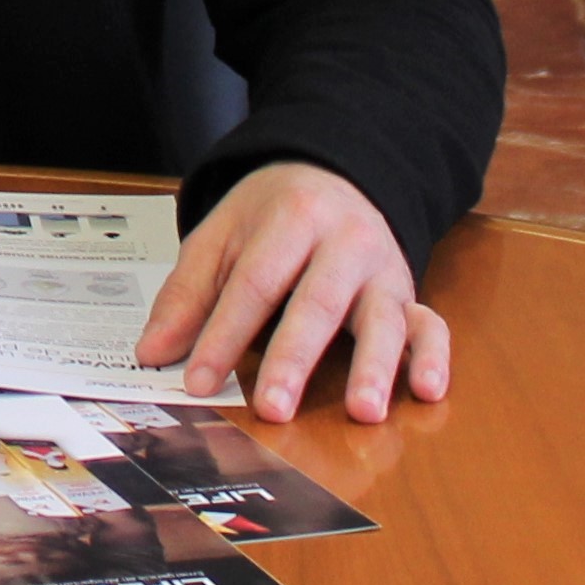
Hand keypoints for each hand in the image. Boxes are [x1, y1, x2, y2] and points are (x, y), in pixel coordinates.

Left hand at [135, 161, 451, 424]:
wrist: (336, 172)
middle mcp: (343, 242)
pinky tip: (427, 390)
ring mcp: (381, 269)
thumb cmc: (273, 214)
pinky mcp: (409, 293)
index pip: (254, 284)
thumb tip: (152, 352)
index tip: (198, 381)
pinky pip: (430, 324)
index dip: (224, 335)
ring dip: (374, 367)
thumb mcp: (221, 236)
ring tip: (364, 411)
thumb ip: (187, 294)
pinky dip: (433, 357)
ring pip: (381, 319)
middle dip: (294, 358)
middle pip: (316, 303)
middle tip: (274, 408)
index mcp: (290, 219)